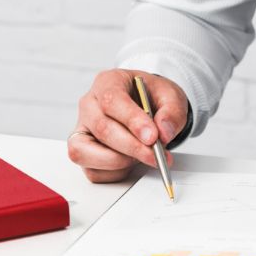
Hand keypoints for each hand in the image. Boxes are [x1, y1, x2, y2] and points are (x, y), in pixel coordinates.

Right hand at [68, 69, 187, 182]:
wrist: (150, 107)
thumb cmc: (154, 98)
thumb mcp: (171, 96)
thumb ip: (172, 112)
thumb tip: (164, 133)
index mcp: (108, 82)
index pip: (111, 100)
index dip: (132, 121)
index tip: (152, 136)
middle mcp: (90, 104)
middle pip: (102, 128)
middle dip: (132, 147)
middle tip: (156, 155)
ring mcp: (83, 129)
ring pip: (86, 152)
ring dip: (120, 161)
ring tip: (144, 156)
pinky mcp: (83, 150)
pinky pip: (92, 171)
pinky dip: (115, 173)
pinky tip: (132, 162)